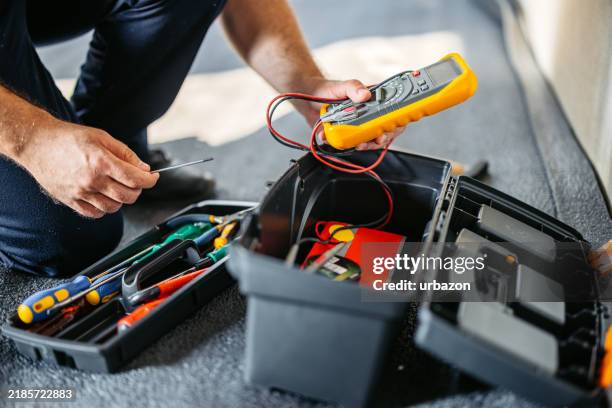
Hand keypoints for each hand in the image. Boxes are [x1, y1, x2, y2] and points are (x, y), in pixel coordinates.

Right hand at [19, 118, 158, 217]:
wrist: (37, 143)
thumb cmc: (69, 138)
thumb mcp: (102, 137)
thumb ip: (126, 154)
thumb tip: (144, 169)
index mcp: (101, 162)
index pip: (136, 179)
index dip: (150, 180)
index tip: (152, 177)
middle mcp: (92, 180)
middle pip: (128, 196)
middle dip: (138, 189)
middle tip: (135, 180)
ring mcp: (80, 193)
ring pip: (114, 207)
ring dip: (121, 198)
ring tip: (116, 185)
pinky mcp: (70, 201)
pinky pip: (96, 213)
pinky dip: (105, 207)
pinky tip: (103, 195)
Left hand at [297, 77, 405, 149]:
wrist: (307, 98)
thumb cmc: (327, 89)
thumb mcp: (342, 85)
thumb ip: (354, 87)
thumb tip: (365, 94)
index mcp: (372, 103)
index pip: (391, 117)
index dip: (393, 127)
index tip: (385, 133)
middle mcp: (367, 116)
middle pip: (383, 133)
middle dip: (379, 141)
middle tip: (372, 141)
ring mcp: (357, 127)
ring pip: (368, 142)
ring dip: (365, 146)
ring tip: (357, 145)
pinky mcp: (345, 135)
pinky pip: (348, 145)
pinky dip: (342, 145)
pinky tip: (332, 140)